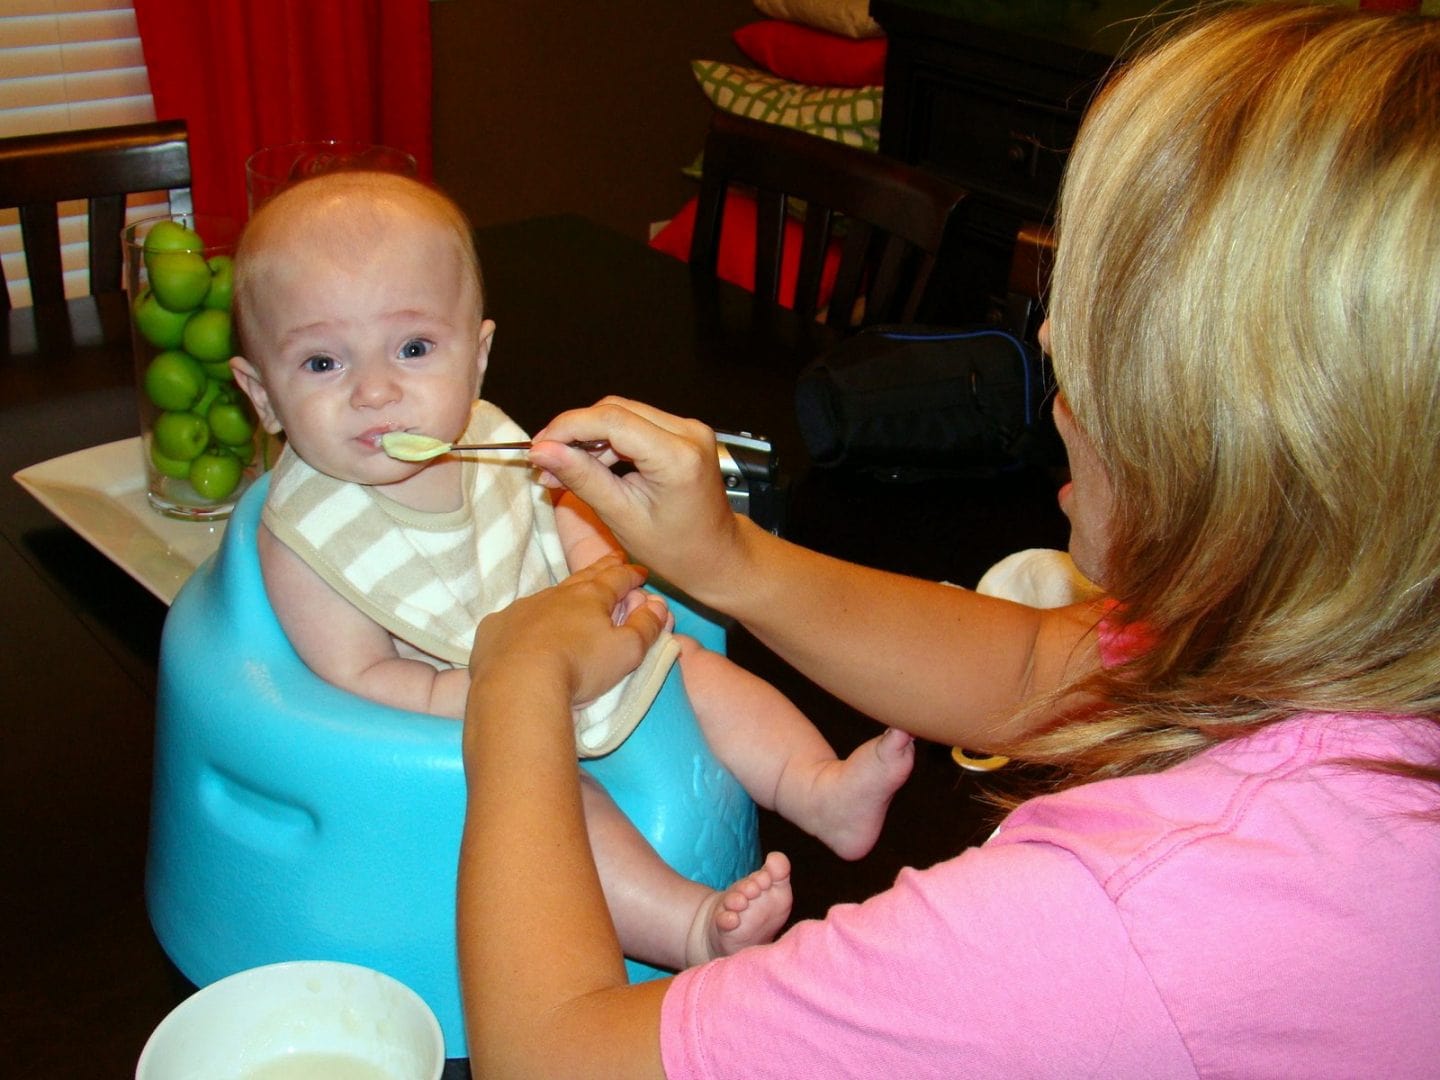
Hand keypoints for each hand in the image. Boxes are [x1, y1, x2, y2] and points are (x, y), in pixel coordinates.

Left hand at [467, 554, 668, 708]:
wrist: (517, 685)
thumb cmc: (579, 667)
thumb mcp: (626, 651)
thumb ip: (646, 626)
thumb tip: (659, 604)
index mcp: (590, 597)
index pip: (617, 578)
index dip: (631, 574)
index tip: (641, 571)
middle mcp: (555, 596)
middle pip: (584, 577)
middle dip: (602, 568)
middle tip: (614, 559)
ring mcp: (522, 609)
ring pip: (549, 595)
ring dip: (565, 593)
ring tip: (574, 593)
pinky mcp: (496, 628)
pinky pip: (516, 618)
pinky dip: (528, 619)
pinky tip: (528, 626)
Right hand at [528, 397, 746, 601]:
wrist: (716, 555)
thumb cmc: (677, 548)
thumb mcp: (621, 516)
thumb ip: (583, 478)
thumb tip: (543, 451)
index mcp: (677, 457)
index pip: (611, 420)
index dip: (567, 428)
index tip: (538, 447)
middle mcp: (688, 433)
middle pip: (614, 410)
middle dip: (574, 432)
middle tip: (546, 462)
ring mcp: (688, 429)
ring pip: (622, 414)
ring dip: (588, 437)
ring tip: (563, 470)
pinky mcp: (683, 432)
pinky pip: (636, 423)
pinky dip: (608, 440)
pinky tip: (589, 464)